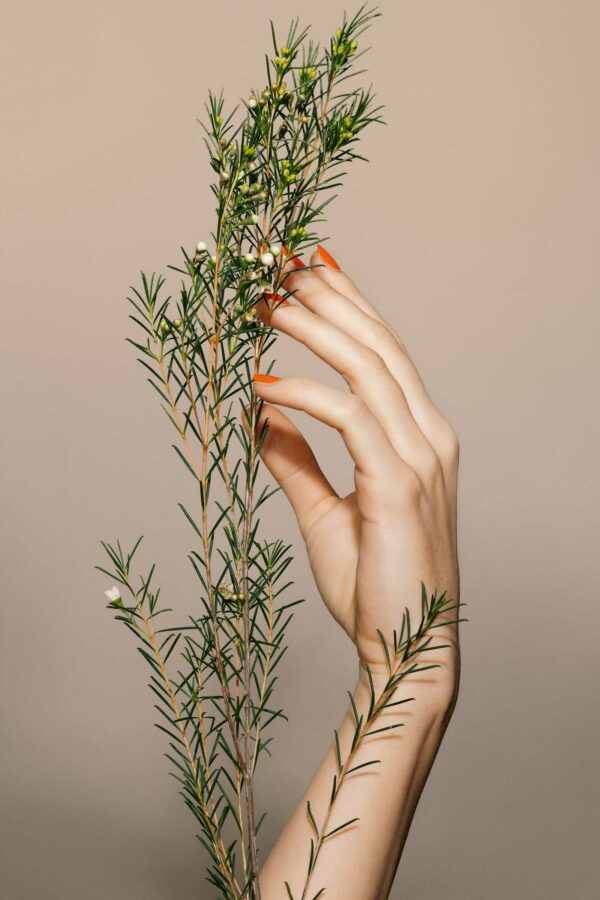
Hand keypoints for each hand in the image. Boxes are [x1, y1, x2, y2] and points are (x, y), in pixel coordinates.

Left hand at [252, 245, 459, 686]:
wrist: (405, 650)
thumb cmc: (373, 584)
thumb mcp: (326, 511)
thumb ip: (296, 460)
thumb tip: (262, 414)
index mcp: (419, 438)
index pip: (385, 353)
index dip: (348, 305)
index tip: (308, 268)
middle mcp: (429, 436)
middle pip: (379, 343)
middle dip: (329, 297)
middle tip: (280, 264)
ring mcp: (421, 458)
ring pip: (369, 367)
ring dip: (314, 328)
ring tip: (266, 302)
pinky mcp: (400, 484)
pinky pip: (350, 417)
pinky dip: (304, 394)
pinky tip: (263, 385)